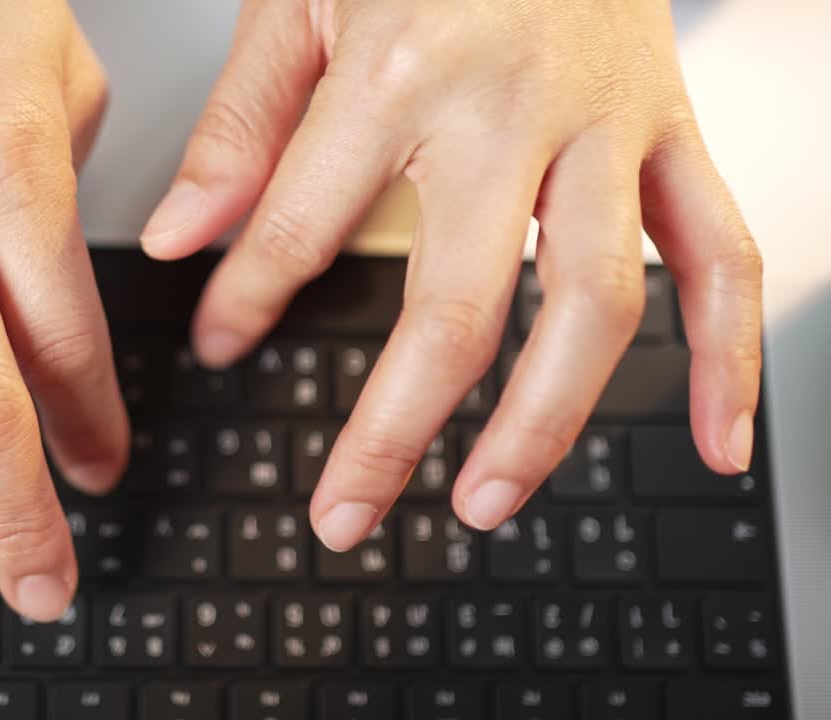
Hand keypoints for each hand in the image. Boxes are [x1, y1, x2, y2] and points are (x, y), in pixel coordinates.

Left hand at [143, 0, 760, 542]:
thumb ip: (242, 126)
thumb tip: (185, 237)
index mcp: (401, 69)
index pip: (304, 229)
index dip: (248, 305)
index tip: (219, 350)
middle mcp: (511, 107)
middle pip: (457, 306)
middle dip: (392, 429)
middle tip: (344, 513)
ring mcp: (608, 125)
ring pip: (595, 304)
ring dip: (543, 424)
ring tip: (485, 502)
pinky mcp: (674, 131)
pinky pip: (719, 254)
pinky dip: (729, 356)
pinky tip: (712, 439)